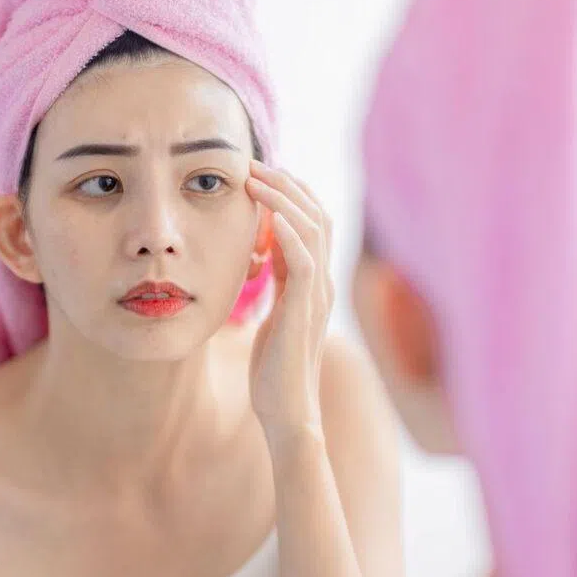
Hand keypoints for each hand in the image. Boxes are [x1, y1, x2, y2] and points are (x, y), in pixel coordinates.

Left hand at [244, 160, 334, 454]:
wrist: (287, 412)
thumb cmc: (274, 370)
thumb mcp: (273, 315)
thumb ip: (275, 283)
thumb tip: (261, 253)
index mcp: (313, 283)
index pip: (313, 223)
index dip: (291, 194)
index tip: (260, 175)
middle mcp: (321, 282)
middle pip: (317, 215)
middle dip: (287, 184)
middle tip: (256, 164)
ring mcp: (317, 294)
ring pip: (313, 228)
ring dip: (284, 197)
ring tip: (256, 177)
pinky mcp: (304, 309)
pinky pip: (302, 257)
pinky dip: (287, 229)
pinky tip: (266, 211)